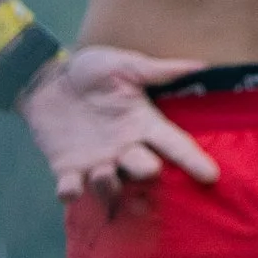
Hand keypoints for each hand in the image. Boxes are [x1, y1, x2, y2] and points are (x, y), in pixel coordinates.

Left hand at [20, 45, 221, 207]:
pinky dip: (70, 192)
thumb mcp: (124, 65)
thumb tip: (201, 66)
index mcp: (142, 124)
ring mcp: (97, 161)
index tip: (211, 176)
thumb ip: (157, 70)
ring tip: (101, 171)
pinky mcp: (67, 169)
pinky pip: (71, 189)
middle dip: (147, 172)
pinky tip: (69, 189)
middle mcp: (125, 148)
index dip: (192, 160)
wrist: (47, 79)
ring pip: (110, 186)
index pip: (174, 144)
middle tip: (148, 168)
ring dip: (109, 185)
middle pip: (145, 171)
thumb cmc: (89, 70)